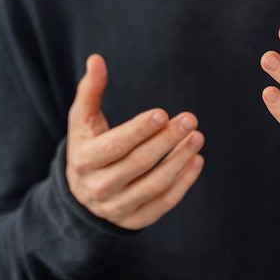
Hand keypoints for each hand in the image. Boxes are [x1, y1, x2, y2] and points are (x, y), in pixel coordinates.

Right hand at [66, 54, 204, 229]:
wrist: (81, 197)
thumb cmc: (88, 147)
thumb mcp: (82, 122)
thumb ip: (90, 91)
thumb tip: (96, 59)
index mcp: (84, 161)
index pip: (115, 146)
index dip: (139, 130)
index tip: (162, 113)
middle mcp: (99, 188)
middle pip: (138, 164)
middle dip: (166, 141)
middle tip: (189, 120)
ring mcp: (118, 207)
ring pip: (154, 185)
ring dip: (179, 161)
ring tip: (197, 137)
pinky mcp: (137, 220)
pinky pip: (164, 202)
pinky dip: (184, 183)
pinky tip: (197, 160)